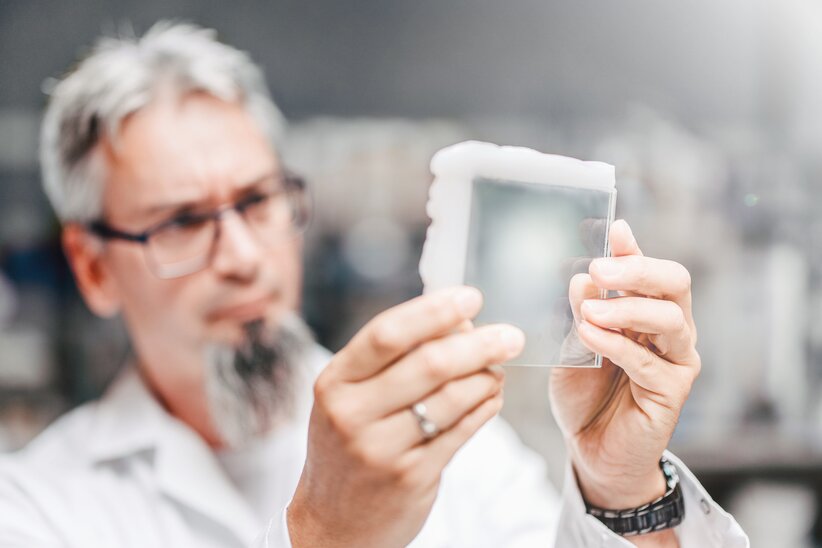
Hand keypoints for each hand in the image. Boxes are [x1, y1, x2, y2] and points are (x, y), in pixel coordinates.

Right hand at [288, 287, 523, 546]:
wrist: (333, 522)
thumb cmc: (349, 443)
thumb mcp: (352, 397)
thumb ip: (395, 359)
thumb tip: (459, 321)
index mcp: (335, 382)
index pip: (387, 334)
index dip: (434, 311)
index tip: (470, 298)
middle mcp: (351, 414)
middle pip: (428, 364)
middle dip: (478, 344)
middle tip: (511, 336)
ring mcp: (380, 449)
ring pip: (453, 398)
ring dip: (486, 378)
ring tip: (497, 370)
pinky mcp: (410, 477)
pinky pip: (462, 432)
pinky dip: (485, 408)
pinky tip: (492, 397)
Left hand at [550, 220, 699, 514]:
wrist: (591, 449)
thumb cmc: (584, 393)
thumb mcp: (573, 344)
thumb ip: (580, 312)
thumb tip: (582, 277)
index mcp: (645, 310)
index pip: (647, 269)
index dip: (632, 247)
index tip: (611, 228)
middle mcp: (669, 330)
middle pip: (674, 283)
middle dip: (638, 269)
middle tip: (599, 266)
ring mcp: (677, 359)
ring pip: (670, 319)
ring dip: (627, 308)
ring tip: (590, 310)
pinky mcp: (672, 391)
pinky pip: (648, 362)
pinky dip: (617, 345)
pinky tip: (590, 335)